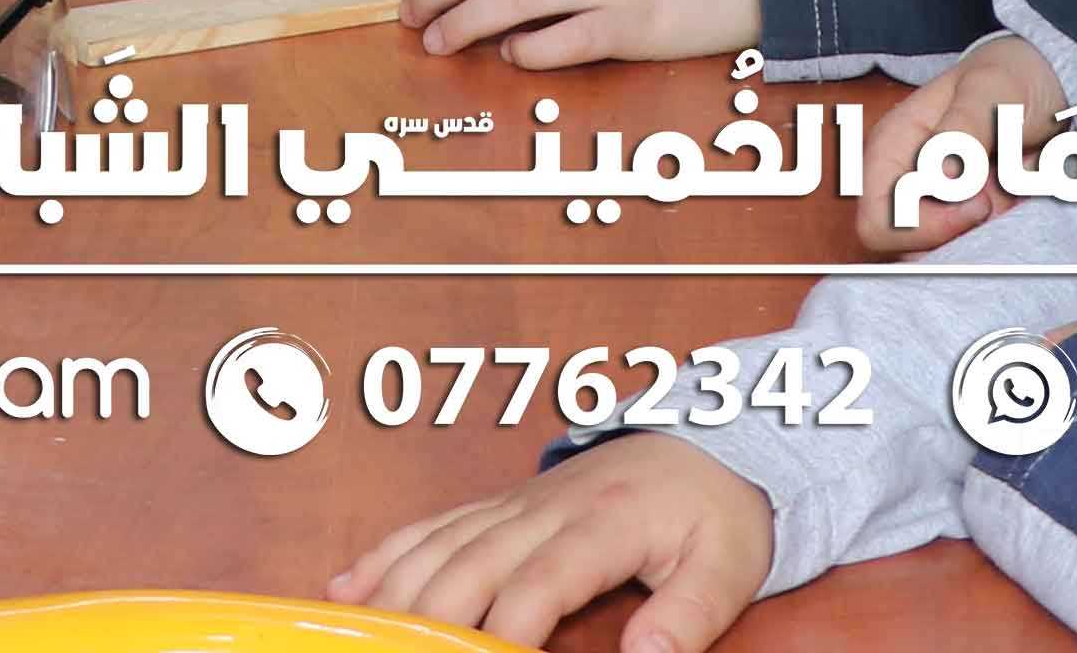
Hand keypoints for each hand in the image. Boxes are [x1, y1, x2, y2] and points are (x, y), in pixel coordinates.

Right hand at [337, 434, 775, 652]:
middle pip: (467, 566)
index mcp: (603, 525)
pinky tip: (347, 590)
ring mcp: (516, 503)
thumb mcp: (729, 567)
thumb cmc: (719, 512)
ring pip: (437, 546)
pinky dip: (386, 556)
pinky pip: (432, 526)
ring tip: (361, 639)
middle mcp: (545, 509)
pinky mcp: (501, 504)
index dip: (505, 633)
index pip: (538, 584)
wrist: (712, 442)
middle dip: (429, 622)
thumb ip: (690, 616)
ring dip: (395, 594)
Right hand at [856, 34, 1066, 253]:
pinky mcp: (963, 221)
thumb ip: (962, 128)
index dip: (926, 228)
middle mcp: (903, 183)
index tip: (980, 204)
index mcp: (890, 149)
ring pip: (944, 258)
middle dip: (962, 236)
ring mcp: (934, 207)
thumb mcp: (991, 91)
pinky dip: (1000, 237)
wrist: (1047, 84)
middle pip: (908, 250)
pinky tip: (1021, 202)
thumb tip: (937, 177)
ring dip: (986, 237)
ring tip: (1016, 194)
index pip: (879, 222)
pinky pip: (973, 253)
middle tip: (1001, 198)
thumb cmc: (1011, 79)